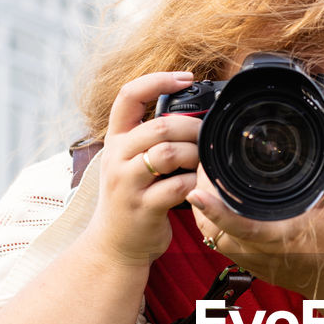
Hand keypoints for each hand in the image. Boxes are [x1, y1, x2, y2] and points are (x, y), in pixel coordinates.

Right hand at [80, 71, 201, 268]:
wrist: (114, 246)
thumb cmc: (132, 199)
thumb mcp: (130, 163)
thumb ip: (150, 139)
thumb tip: (192, 115)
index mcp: (116, 140)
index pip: (128, 96)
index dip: (157, 80)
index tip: (186, 78)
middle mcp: (117, 158)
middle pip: (158, 126)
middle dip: (192, 127)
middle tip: (209, 135)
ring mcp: (127, 184)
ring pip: (167, 153)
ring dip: (195, 154)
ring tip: (206, 160)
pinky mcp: (143, 208)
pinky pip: (176, 187)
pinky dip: (196, 183)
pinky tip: (202, 185)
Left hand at [186, 130, 323, 293]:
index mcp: (285, 234)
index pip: (243, 226)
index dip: (216, 211)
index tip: (195, 193)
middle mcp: (264, 251)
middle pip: (215, 226)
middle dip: (203, 192)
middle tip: (204, 160)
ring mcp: (252, 260)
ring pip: (211, 234)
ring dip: (202, 206)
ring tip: (205, 175)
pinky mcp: (245, 263)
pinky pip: (216, 240)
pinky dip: (208, 218)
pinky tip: (209, 198)